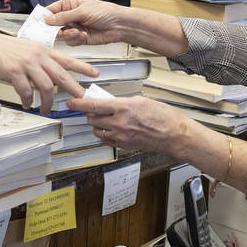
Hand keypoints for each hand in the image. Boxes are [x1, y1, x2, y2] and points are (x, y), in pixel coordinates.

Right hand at [0, 33, 97, 114]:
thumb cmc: (0, 48)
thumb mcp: (25, 49)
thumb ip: (38, 60)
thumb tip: (47, 75)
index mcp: (41, 50)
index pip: (67, 58)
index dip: (82, 66)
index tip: (94, 73)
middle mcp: (37, 55)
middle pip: (61, 75)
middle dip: (73, 88)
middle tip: (81, 98)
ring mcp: (27, 63)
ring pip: (46, 86)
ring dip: (47, 102)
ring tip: (46, 110)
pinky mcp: (15, 71)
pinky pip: (26, 91)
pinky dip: (28, 100)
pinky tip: (27, 104)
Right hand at [46, 0, 136, 45]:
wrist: (119, 25)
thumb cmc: (105, 12)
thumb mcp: (82, 11)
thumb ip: (64, 17)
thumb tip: (48, 19)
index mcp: (69, 4)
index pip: (51, 10)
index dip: (44, 17)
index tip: (39, 23)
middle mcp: (70, 16)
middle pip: (53, 25)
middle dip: (56, 29)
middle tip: (57, 31)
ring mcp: (74, 27)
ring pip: (61, 35)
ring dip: (69, 34)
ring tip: (78, 31)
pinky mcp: (79, 38)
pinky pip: (70, 41)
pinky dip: (75, 39)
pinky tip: (83, 35)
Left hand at [65, 95, 191, 153]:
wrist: (174, 134)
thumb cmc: (163, 116)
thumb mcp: (140, 101)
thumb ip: (122, 102)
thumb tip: (108, 102)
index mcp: (124, 108)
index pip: (93, 105)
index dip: (79, 104)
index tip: (72, 102)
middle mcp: (120, 123)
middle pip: (92, 118)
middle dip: (90, 113)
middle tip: (94, 108)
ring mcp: (121, 136)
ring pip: (97, 130)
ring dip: (97, 124)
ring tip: (106, 118)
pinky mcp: (124, 146)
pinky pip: (106, 139)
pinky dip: (105, 133)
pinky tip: (112, 128)